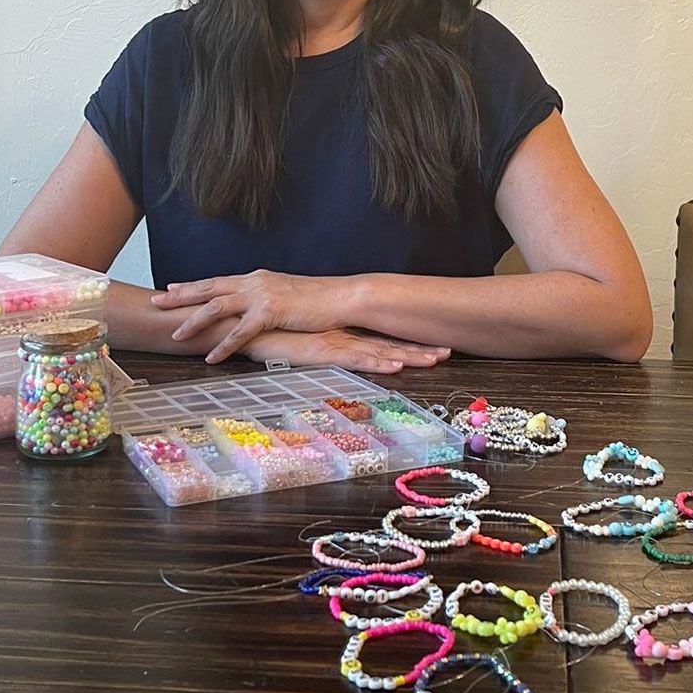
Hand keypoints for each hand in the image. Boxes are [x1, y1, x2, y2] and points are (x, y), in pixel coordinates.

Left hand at [154, 270, 349, 361]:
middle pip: (209, 288)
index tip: (171, 288)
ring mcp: (261, 295)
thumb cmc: (317, 300)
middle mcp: (254, 282)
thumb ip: (264, 299)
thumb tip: (252, 308)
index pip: (218, 281)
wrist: (341, 297)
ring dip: (194, 321)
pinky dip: (223, 345)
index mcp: (256, 278)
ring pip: (218, 307)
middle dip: (180, 296)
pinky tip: (211, 357)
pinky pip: (240, 331)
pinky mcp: (271, 311)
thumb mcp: (285, 294)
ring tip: (175, 333)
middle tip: (156, 302)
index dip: (193, 285)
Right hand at [242, 328, 449, 375]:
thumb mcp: (301, 343)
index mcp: (341, 333)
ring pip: (379, 350)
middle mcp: (344, 335)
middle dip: (420, 348)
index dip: (409, 342)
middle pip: (389, 343)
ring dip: (409, 355)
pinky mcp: (322, 351)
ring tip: (436, 358)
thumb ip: (318, 347)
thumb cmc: (268, 336)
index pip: (382, 338)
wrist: (242, 326)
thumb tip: (334, 354)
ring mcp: (335, 342)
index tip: (435, 346)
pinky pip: (355, 359)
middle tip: (450, 350)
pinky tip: (396, 366)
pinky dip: (377, 363)